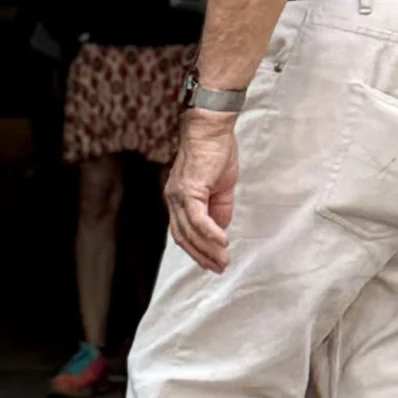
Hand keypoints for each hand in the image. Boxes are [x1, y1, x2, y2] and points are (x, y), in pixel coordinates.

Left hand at [165, 109, 237, 272]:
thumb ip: (219, 209)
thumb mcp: (221, 188)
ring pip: (189, 231)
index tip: (212, 263)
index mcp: (179, 199)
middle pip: (183, 237)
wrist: (211, 129)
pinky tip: (222, 243)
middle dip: (202, 256)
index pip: (183, 232)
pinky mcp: (189, 190)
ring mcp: (178, 195)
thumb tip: (221, 230)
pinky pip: (197, 218)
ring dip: (208, 249)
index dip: (197, 250)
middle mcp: (174, 199)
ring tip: (224, 260)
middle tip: (219, 268)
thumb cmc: (216, 153)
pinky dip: (209, 233)